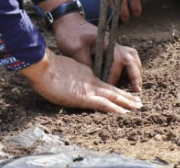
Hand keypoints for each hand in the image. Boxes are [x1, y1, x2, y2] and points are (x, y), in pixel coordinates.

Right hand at [20, 50, 142, 113]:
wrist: (42, 66)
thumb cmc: (44, 70)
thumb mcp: (59, 72)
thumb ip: (67, 77)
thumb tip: (66, 81)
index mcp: (84, 74)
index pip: (102, 84)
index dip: (114, 90)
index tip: (122, 95)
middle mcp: (90, 81)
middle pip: (112, 90)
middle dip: (126, 96)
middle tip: (138, 102)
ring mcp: (88, 88)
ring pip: (113, 96)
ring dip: (126, 102)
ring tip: (138, 107)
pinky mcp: (84, 97)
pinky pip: (103, 104)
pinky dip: (115, 108)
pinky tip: (124, 113)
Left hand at [51, 13, 142, 91]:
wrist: (66, 20)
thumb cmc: (70, 33)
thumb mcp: (75, 48)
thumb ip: (86, 63)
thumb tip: (95, 79)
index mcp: (106, 42)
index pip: (117, 61)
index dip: (115, 75)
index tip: (110, 86)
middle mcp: (113, 43)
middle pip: (131, 58)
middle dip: (135, 74)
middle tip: (137, 90)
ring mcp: (112, 45)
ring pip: (131, 57)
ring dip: (135, 70)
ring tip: (135, 85)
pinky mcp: (108, 48)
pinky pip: (124, 57)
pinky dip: (129, 67)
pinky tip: (125, 78)